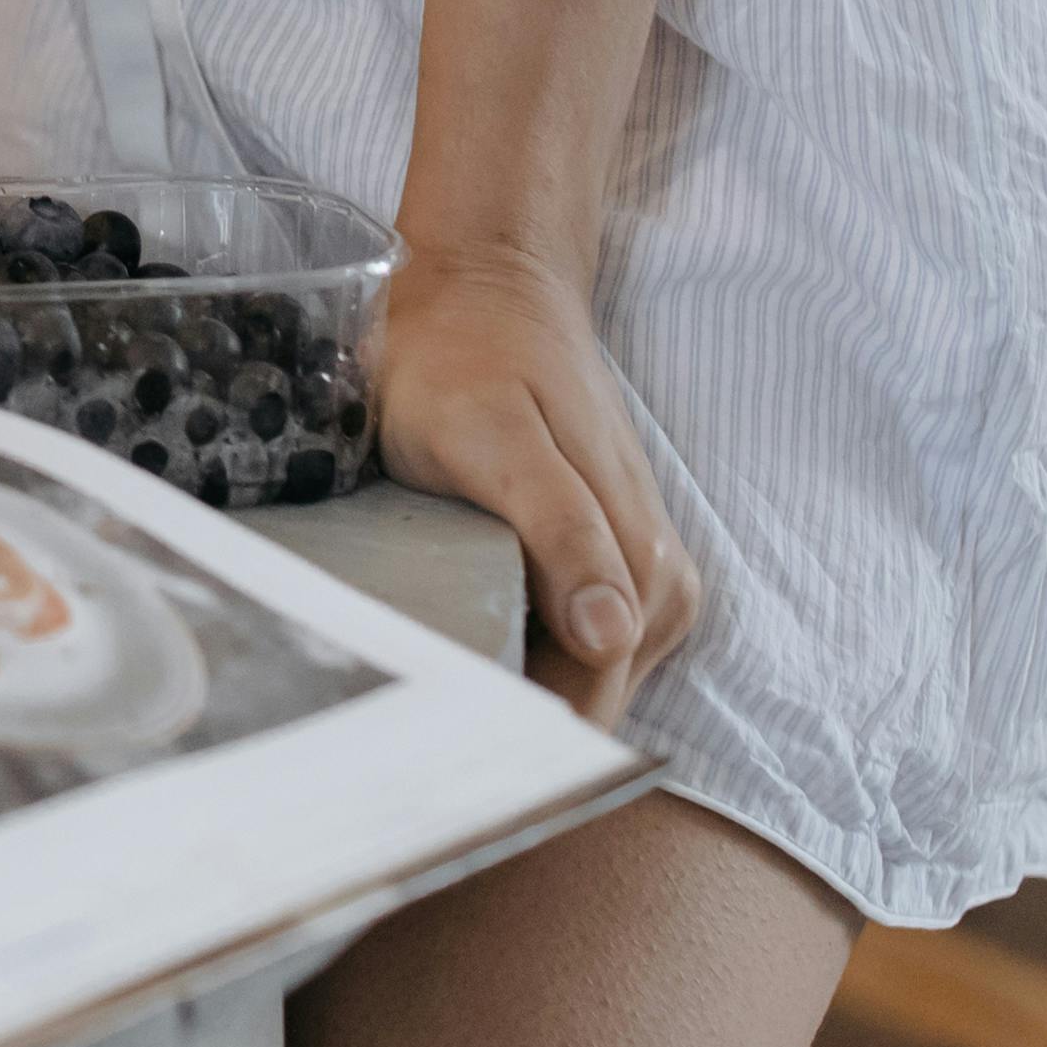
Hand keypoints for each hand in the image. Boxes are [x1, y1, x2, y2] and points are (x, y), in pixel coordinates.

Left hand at [371, 242, 700, 727]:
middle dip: (500, 729)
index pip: (586, 709)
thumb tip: (615, 635)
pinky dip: (508, 657)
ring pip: (571, 685)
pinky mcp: (604, 569)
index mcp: (642, 576)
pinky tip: (446, 651)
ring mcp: (636, 585)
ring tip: (405, 699)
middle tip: (389, 735)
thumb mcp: (494, 433)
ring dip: (501, 697)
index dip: (509, 741)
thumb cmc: (470, 356)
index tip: (421, 761)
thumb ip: (559, 529)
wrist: (491, 285)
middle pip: (580, 708)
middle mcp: (657, 595)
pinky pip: (563, 647)